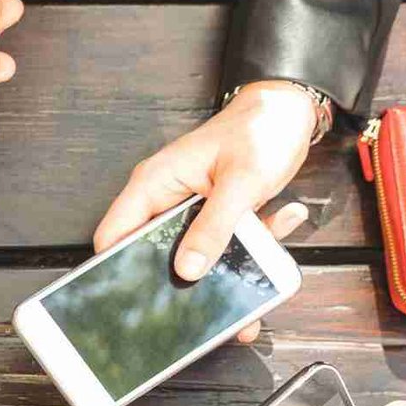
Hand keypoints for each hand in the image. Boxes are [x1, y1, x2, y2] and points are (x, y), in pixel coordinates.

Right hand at [93, 80, 317, 340]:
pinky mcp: (214, 216)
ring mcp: (191, 209)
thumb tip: (188, 269)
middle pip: (154, 252)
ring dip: (228, 261)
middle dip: (183, 275)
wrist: (290, 111)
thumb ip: (214, 227)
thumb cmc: (260, 129)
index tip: (134, 294)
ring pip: (194, 254)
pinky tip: (279, 221)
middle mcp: (166, 198)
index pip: (114, 233)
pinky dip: (252, 246)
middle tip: (206, 294)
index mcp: (154, 184)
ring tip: (257, 257)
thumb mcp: (240, 182)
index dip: (116, 266)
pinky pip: (223, 244)